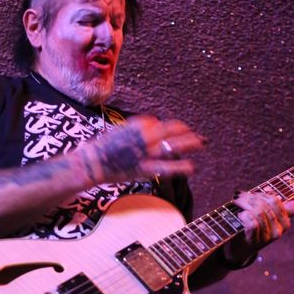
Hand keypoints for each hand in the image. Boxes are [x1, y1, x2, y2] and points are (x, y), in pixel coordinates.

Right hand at [76, 115, 205, 184]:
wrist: (92, 162)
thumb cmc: (103, 147)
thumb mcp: (120, 130)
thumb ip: (136, 128)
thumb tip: (152, 125)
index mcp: (137, 126)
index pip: (158, 124)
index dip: (168, 128)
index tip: (178, 131)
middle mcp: (143, 137)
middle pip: (169, 131)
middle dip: (185, 132)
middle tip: (198, 135)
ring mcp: (145, 153)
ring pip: (171, 145)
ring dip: (188, 143)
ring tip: (202, 142)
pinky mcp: (144, 168)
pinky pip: (165, 167)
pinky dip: (179, 167)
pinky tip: (192, 167)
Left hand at [226, 191, 293, 262]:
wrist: (241, 248)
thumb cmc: (256, 229)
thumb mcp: (271, 218)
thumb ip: (286, 209)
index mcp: (284, 223)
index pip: (274, 201)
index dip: (261, 194)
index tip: (250, 194)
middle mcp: (278, 232)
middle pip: (265, 206)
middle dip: (249, 198)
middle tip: (237, 196)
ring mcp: (267, 238)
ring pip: (258, 213)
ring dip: (243, 204)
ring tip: (236, 202)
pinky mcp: (254, 241)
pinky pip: (252, 224)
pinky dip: (244, 216)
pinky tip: (240, 214)